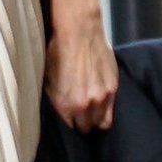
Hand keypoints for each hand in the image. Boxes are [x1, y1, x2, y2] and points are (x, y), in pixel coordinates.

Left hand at [44, 4, 116, 131]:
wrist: (79, 31)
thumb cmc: (59, 51)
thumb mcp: (47, 78)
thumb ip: (54, 100)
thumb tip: (58, 112)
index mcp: (65, 105)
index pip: (70, 129)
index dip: (70, 124)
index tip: (70, 120)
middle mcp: (84, 105)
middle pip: (86, 128)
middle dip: (83, 123)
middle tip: (80, 115)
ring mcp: (101, 97)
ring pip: (102, 123)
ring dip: (96, 118)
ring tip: (92, 110)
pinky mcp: (113, 88)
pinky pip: (112, 110)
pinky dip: (106, 108)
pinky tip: (100, 100)